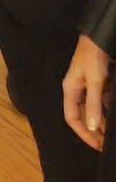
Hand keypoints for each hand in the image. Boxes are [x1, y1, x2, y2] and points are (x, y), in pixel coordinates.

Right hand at [62, 34, 112, 151]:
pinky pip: (101, 100)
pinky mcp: (98, 81)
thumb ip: (93, 104)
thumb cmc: (93, 56)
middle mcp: (77, 89)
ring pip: (93, 110)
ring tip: (112, 134)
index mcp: (70, 89)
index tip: (97, 146)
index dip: (83, 133)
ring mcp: (88, 86)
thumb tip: (92, 127)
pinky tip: (114, 116)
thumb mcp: (95, 81)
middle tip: (106, 144)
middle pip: (82, 116)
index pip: (72, 118)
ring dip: (102, 122)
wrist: (101, 36)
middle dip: (93, 131)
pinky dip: (107, 109)